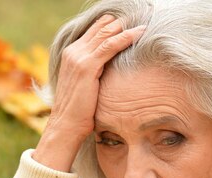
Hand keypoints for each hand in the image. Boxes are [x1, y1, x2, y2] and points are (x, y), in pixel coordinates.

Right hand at [33, 16, 145, 171]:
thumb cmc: (78, 110)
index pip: (95, 31)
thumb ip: (95, 71)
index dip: (113, 25)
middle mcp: (73, 52)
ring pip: (106, 33)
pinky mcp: (87, 66)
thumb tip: (113, 68)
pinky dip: (126, 37)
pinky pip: (110, 46)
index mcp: (71, 54)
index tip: (132, 23)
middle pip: (101, 28)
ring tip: (145, 23)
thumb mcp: (85, 85)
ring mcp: (78, 58)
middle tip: (142, 18)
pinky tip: (139, 33)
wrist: (66, 125)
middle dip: (121, 22)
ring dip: (126, 27)